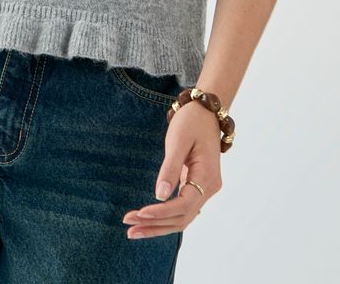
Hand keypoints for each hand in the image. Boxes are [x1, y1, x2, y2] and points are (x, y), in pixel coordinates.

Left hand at [121, 102, 221, 238]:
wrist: (206, 110)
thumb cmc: (191, 121)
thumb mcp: (178, 141)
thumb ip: (170, 168)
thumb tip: (160, 196)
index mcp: (207, 176)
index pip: (184, 205)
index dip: (161, 212)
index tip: (140, 213)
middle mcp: (210, 188)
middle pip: (182, 218)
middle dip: (155, 225)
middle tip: (129, 228)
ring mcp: (206, 189)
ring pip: (182, 217)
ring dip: (158, 225)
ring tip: (133, 229)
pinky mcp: (198, 186)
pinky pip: (182, 208)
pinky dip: (165, 216)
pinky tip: (148, 221)